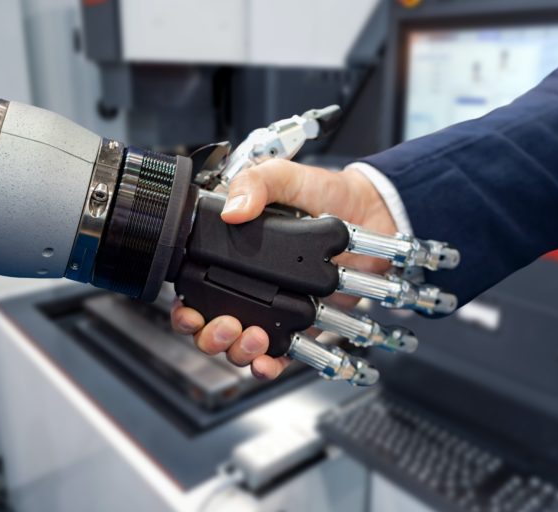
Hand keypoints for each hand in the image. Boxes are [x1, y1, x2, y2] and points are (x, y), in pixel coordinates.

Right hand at [171, 160, 396, 379]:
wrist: (372, 211)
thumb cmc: (326, 192)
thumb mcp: (285, 176)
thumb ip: (257, 183)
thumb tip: (231, 211)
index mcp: (233, 254)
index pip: (194, 288)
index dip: (185, 307)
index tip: (190, 312)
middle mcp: (249, 285)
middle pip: (211, 326)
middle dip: (210, 336)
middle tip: (227, 326)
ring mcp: (275, 307)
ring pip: (240, 344)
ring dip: (239, 351)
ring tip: (254, 339)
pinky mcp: (302, 323)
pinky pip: (280, 353)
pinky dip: (269, 365)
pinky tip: (268, 363)